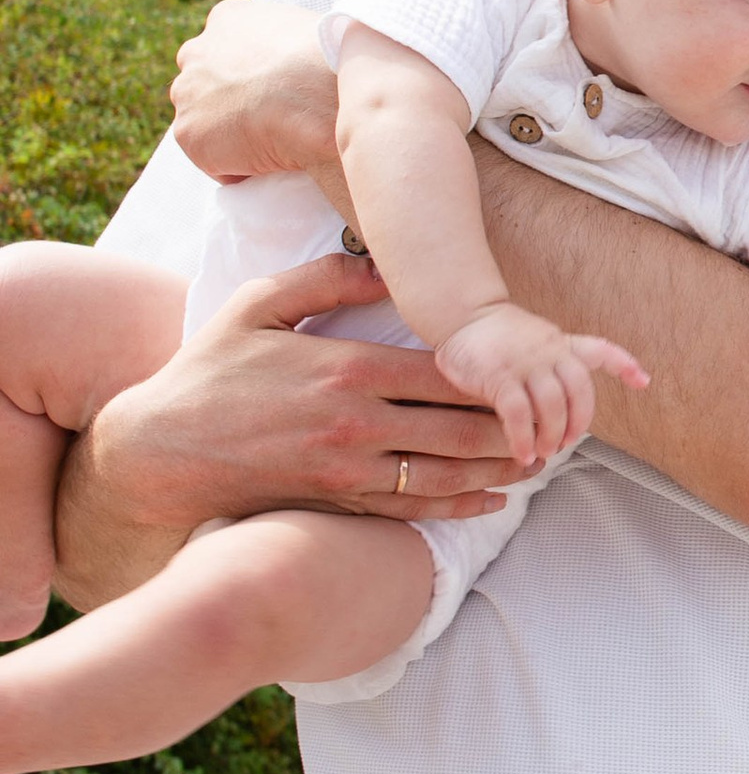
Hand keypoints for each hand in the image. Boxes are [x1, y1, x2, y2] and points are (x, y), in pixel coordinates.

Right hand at [59, 251, 522, 606]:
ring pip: (447, 473)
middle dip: (520, 425)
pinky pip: (414, 509)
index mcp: (348, 368)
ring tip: (544, 457)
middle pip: (462, 427)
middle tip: (565, 419)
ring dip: (502, 467)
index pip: (448, 373)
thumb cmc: (209, 369)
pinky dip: (461, 505)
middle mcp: (358, 423)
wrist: (159, 450)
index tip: (543, 369)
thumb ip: (326, 281)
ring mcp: (349, 470)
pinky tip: (494, 498)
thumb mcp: (259, 305)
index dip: (504, 376)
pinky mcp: (336, 503)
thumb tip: (383, 264)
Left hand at [170, 0, 341, 188]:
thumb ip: (284, 39)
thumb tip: (297, 58)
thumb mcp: (309, 29)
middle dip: (228, 99)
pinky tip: (269, 160)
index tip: (273, 89)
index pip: (228, 48)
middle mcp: (196, 52)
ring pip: (206, 120)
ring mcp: (188, 94)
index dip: (250, 72)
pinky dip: (238, 166)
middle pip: (205, 82)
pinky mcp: (189, 135)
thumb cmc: (328, 63)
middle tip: (268, 116)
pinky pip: (214, 159)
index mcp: (227, 18)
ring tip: (272, 142)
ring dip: (231, 133)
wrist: (320, 99)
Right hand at [434, 302, 649, 469]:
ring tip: (544, 452)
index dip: (624, 366)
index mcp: (561, 344)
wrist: (465, 316)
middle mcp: (549, 351)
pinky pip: (517, 413)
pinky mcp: (498, 375)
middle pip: (578, 391)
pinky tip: (522, 454)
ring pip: (551, 405)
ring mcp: (525, 362)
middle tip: (565, 444)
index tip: (644, 382)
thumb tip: (567, 406)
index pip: (600, 350)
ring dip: (551, 435)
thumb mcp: (538, 342)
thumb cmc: (501, 338)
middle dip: (577, 423)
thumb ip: (556, 365)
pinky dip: (522, 438)